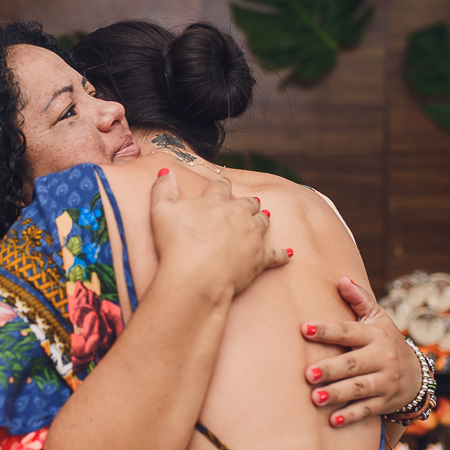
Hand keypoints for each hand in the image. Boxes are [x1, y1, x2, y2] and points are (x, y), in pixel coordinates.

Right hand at [150, 170, 290, 301]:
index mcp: (216, 201)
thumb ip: (163, 189)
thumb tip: (165, 171)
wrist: (195, 278)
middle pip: (248, 202)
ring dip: (262, 218)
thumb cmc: (176, 245)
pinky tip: (289, 253)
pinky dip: (282, 254)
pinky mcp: (260, 258)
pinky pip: (276, 254)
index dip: (222, 185)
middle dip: (247, 202)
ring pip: (263, 221)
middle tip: (248, 202)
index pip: (222, 186)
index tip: (223, 184)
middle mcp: (239, 213)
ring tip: (263, 216)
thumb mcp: (160, 212)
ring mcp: (252, 235)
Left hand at [301, 277, 421, 427]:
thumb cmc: (386, 341)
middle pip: (354, 364)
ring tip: (314, 398)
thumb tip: (342, 279)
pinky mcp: (385, 402)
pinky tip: (332, 421)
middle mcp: (381, 358)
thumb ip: (359, 300)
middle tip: (307, 373)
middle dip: (331, 369)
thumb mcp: (378, 319)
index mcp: (375, 336)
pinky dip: (351, 416)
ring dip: (337, 394)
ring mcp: (384, 382)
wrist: (417, 375)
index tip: (305, 329)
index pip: (349, 332)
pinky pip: (367, 410)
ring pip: (359, 388)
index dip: (328, 330)